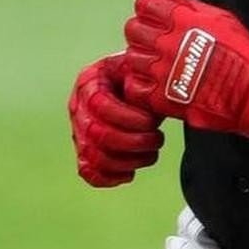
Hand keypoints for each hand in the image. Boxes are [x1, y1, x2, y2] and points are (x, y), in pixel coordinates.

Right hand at [68, 52, 164, 187]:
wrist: (137, 84)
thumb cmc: (143, 77)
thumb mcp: (144, 70)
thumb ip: (149, 80)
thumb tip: (170, 93)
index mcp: (90, 81)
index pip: (100, 104)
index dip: (128, 118)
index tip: (152, 122)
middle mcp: (79, 107)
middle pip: (96, 134)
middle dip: (132, 142)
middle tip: (157, 139)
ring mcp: (79, 131)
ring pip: (93, 156)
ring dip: (128, 161)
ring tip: (151, 154)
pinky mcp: (85, 151)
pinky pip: (87, 172)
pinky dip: (109, 178)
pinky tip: (130, 173)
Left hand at [122, 0, 248, 141]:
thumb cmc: (242, 54)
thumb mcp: (221, 18)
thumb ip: (192, 7)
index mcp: (182, 19)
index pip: (145, 3)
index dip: (148, 8)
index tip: (154, 15)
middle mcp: (167, 42)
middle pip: (133, 29)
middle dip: (143, 32)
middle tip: (155, 40)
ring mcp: (161, 69)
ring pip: (132, 57)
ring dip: (143, 59)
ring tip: (160, 63)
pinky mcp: (160, 95)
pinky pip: (134, 85)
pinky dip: (142, 84)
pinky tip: (156, 81)